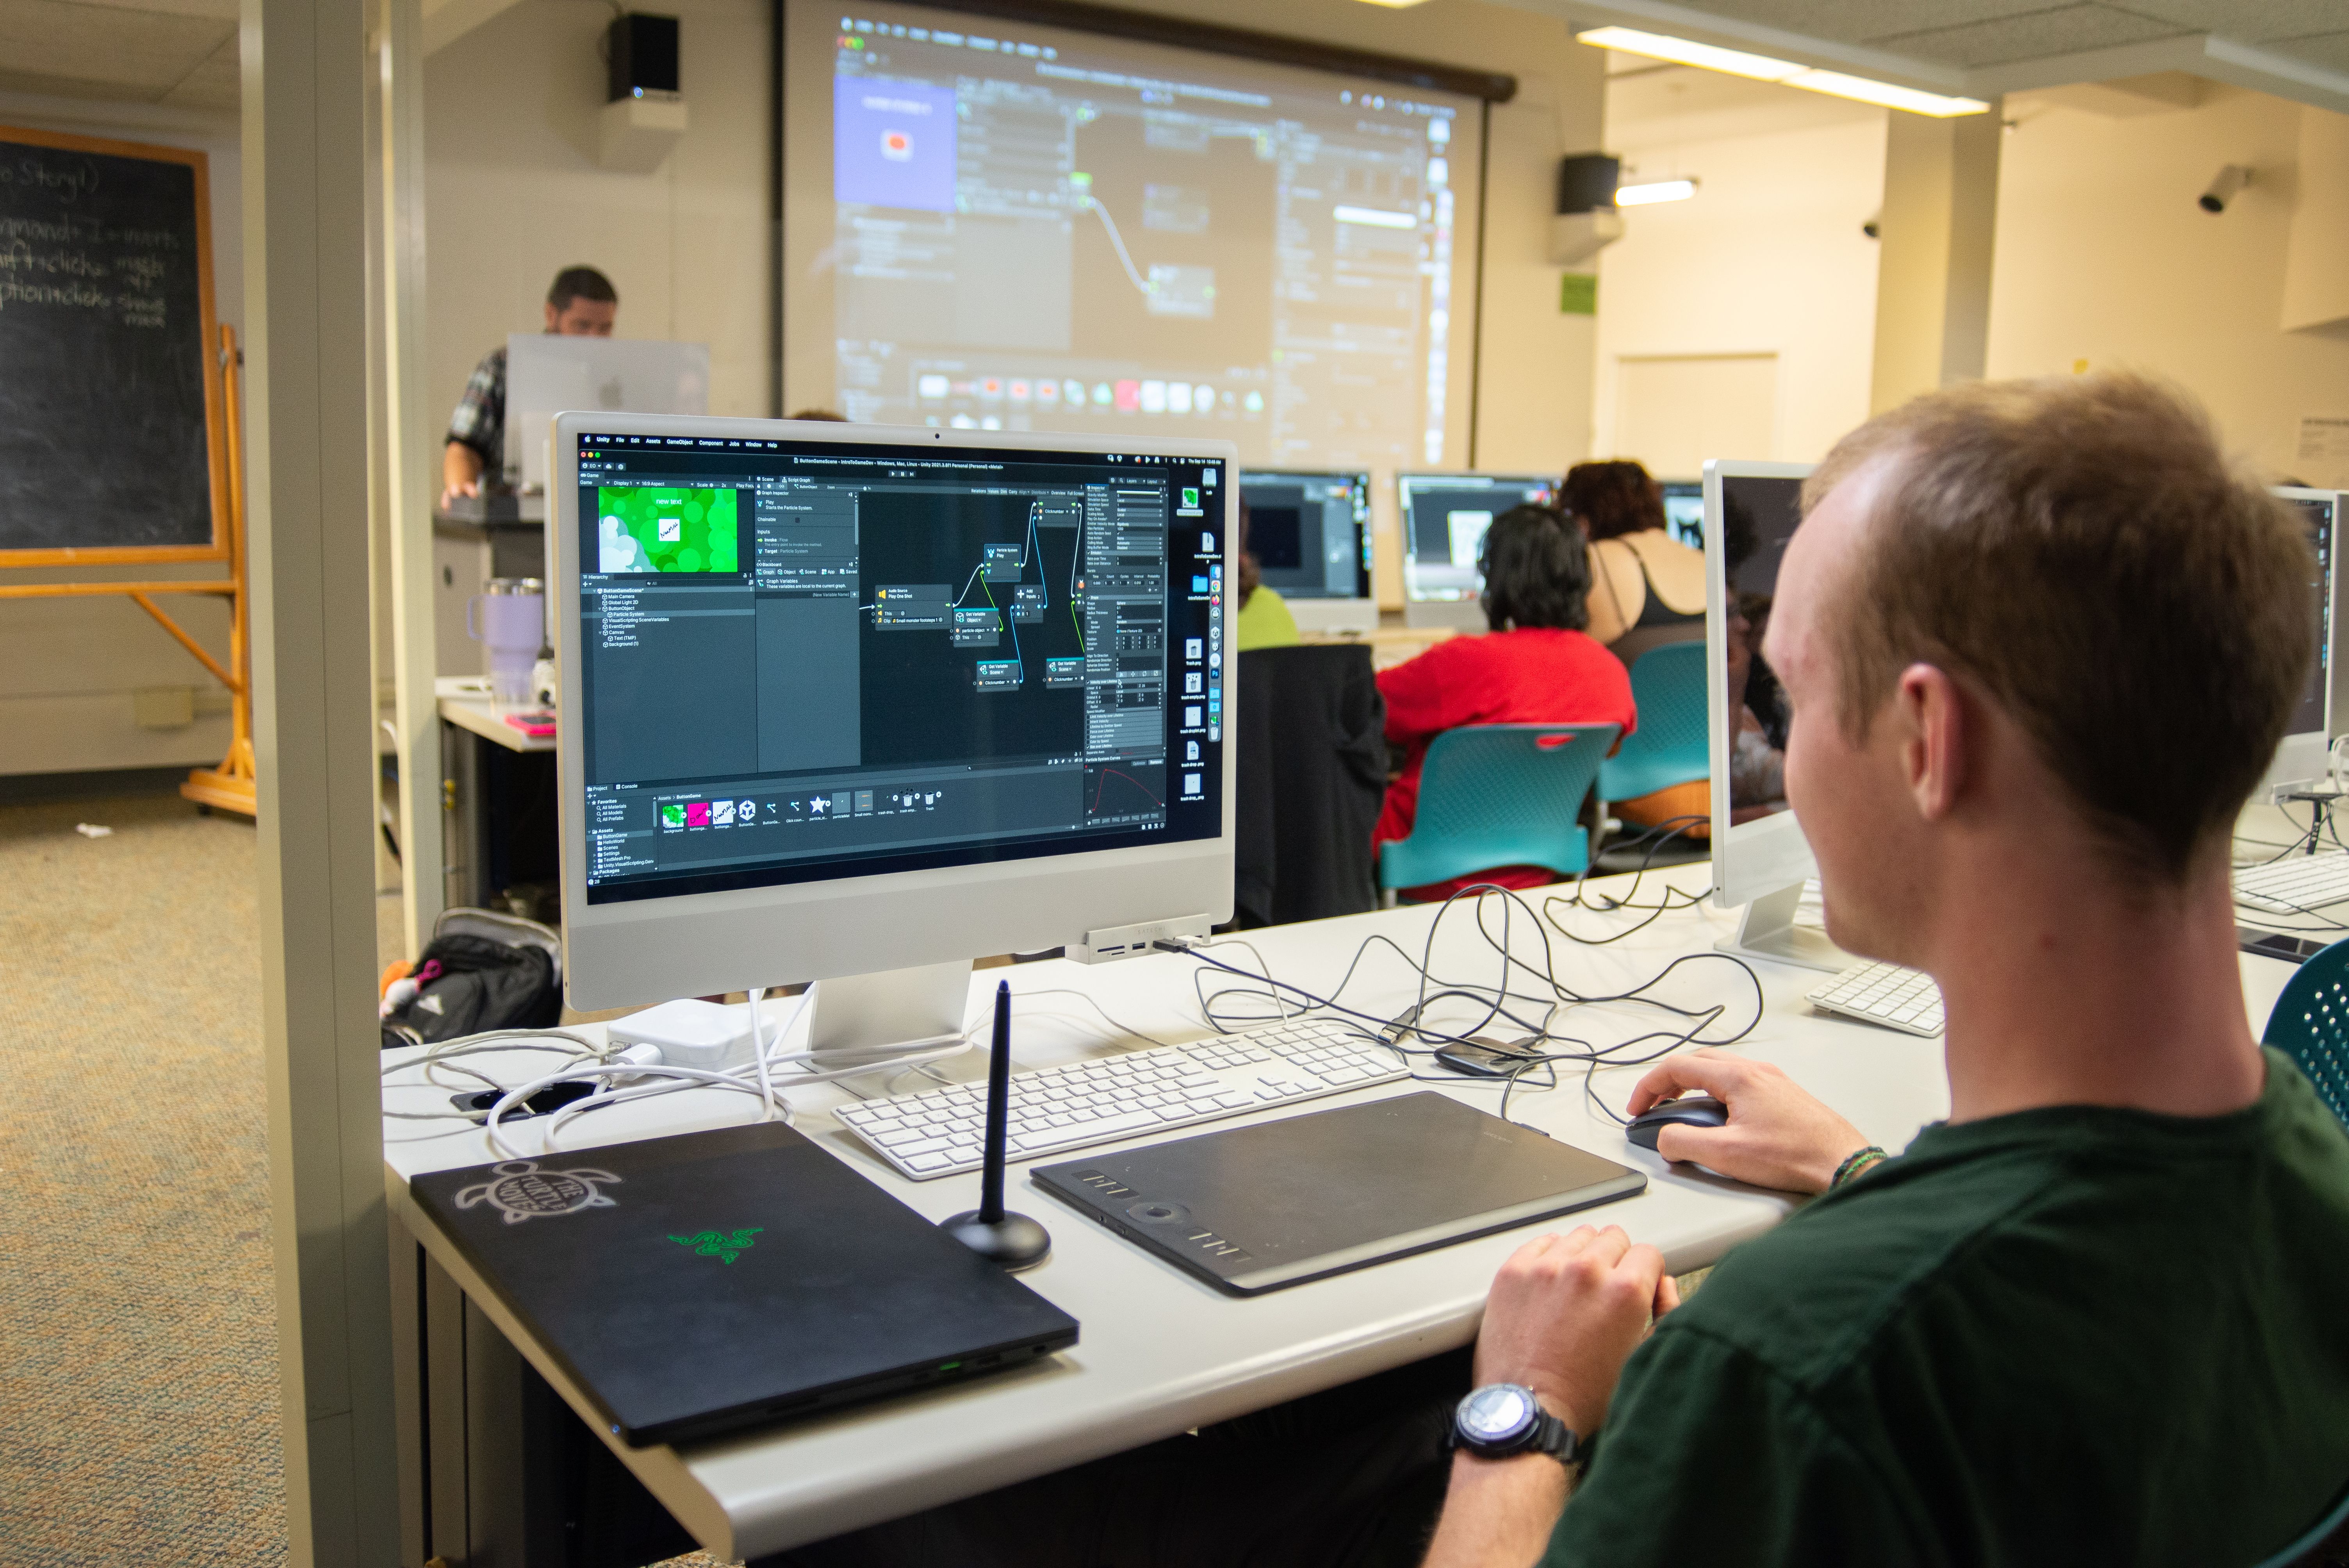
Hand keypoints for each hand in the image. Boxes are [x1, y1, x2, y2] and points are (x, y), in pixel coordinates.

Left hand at [1473, 1225, 1676, 1436]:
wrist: (1529, 1411)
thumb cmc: (1585, 1396)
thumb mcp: (1643, 1358)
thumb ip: (1665, 1313)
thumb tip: (1663, 1283)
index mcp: (1626, 1291)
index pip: (1648, 1253)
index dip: (1646, 1275)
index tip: (1636, 1291)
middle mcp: (1586, 1271)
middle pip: (1613, 1238)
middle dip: (1616, 1262)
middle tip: (1605, 1294)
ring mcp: (1545, 1268)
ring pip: (1578, 1237)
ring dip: (1583, 1257)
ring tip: (1577, 1292)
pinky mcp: (1514, 1272)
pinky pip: (1541, 1243)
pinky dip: (1549, 1257)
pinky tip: (1551, 1285)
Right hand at [1628, 1050, 1867, 1193]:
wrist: (1842, 1162)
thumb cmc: (1795, 1155)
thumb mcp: (1727, 1155)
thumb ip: (1684, 1143)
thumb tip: (1664, 1139)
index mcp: (1739, 1077)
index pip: (1678, 1068)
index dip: (1649, 1088)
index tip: (1638, 1109)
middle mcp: (1756, 1071)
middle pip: (1697, 1062)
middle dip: (1668, 1082)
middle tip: (1654, 1106)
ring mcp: (1772, 1081)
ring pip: (1720, 1071)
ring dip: (1693, 1086)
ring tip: (1681, 1112)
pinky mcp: (1784, 1095)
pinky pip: (1739, 1083)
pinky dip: (1716, 1093)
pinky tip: (1718, 1118)